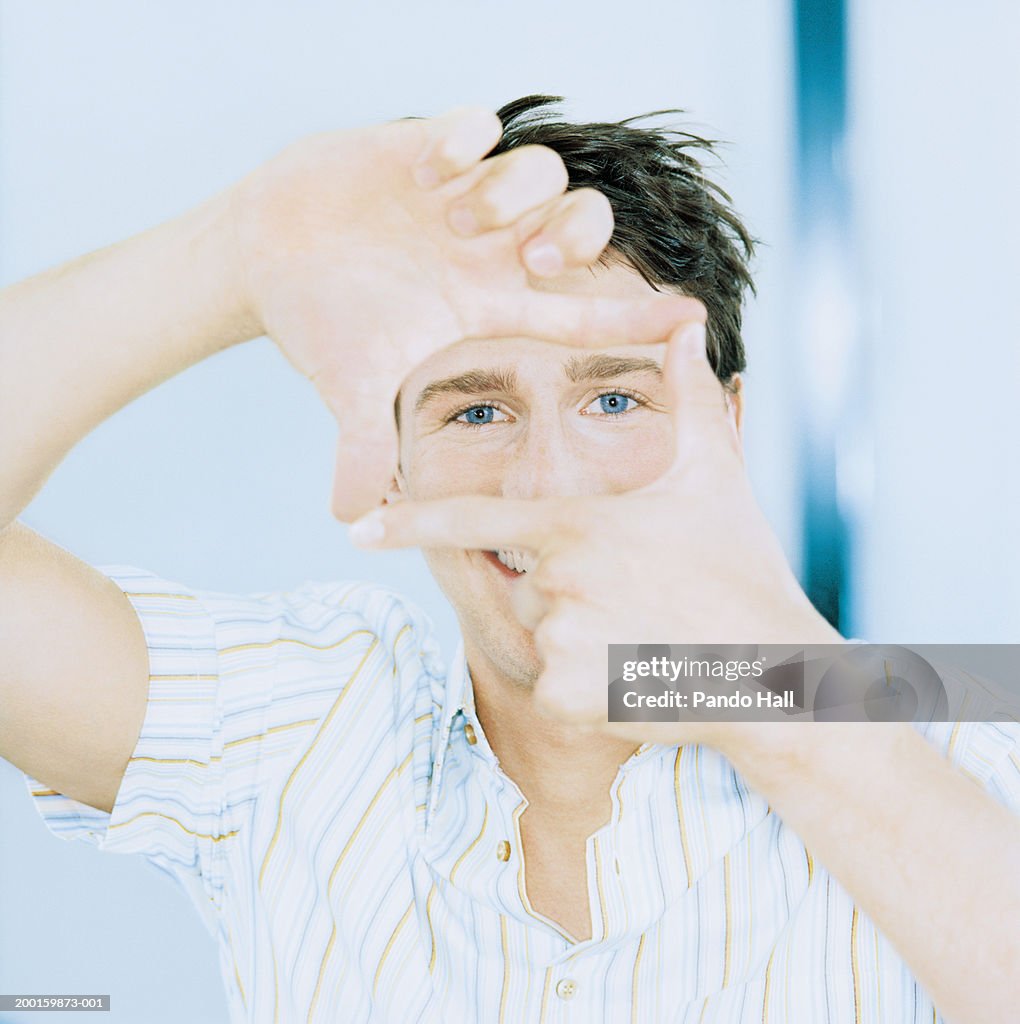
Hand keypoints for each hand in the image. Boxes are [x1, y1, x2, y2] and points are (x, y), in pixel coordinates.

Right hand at [231, 107, 703, 518]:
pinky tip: (426, 171)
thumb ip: (360, 445)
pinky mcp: (429, 147)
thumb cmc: (319, 320)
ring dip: (510, 192)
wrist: (267, 253)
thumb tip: (345, 515)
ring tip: (451, 215)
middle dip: (577, 236)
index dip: (638, 316)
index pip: (582, 311)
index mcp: (488, 304)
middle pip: (586, 225)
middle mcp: (492, 249)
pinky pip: (481, 123)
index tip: (692, 320)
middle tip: (529, 257)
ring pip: (542, 171)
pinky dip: (466, 139)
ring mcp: (464, 197)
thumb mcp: (349, 386)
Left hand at [348, 320, 842, 752]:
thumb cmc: (742, 568)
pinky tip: (640, 675)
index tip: (358, 529)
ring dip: (581, 637)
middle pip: (525, 584)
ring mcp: (558, 643)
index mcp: (576, 526)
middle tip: (637, 599)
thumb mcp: (716, 477)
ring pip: (542, 634)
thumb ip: (690, 399)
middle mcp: (555, 581)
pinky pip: (555, 686)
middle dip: (567, 590)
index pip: (472, 521)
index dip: (410, 524)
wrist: (774, 672)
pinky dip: (588, 686)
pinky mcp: (566, 700)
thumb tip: (691, 329)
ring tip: (645, 636)